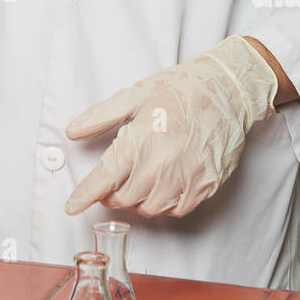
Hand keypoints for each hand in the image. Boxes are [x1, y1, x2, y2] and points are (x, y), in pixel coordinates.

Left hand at [64, 36, 277, 218]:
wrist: (228, 90)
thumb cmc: (181, 89)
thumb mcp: (135, 94)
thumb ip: (100, 115)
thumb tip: (72, 130)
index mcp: (144, 138)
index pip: (106, 177)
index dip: (85, 195)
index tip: (72, 207)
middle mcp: (165, 162)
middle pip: (125, 198)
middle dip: (110, 194)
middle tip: (110, 181)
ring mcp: (188, 177)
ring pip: (149, 208)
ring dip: (136, 201)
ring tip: (136, 180)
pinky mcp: (207, 185)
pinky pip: (176, 210)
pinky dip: (162, 204)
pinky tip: (160, 185)